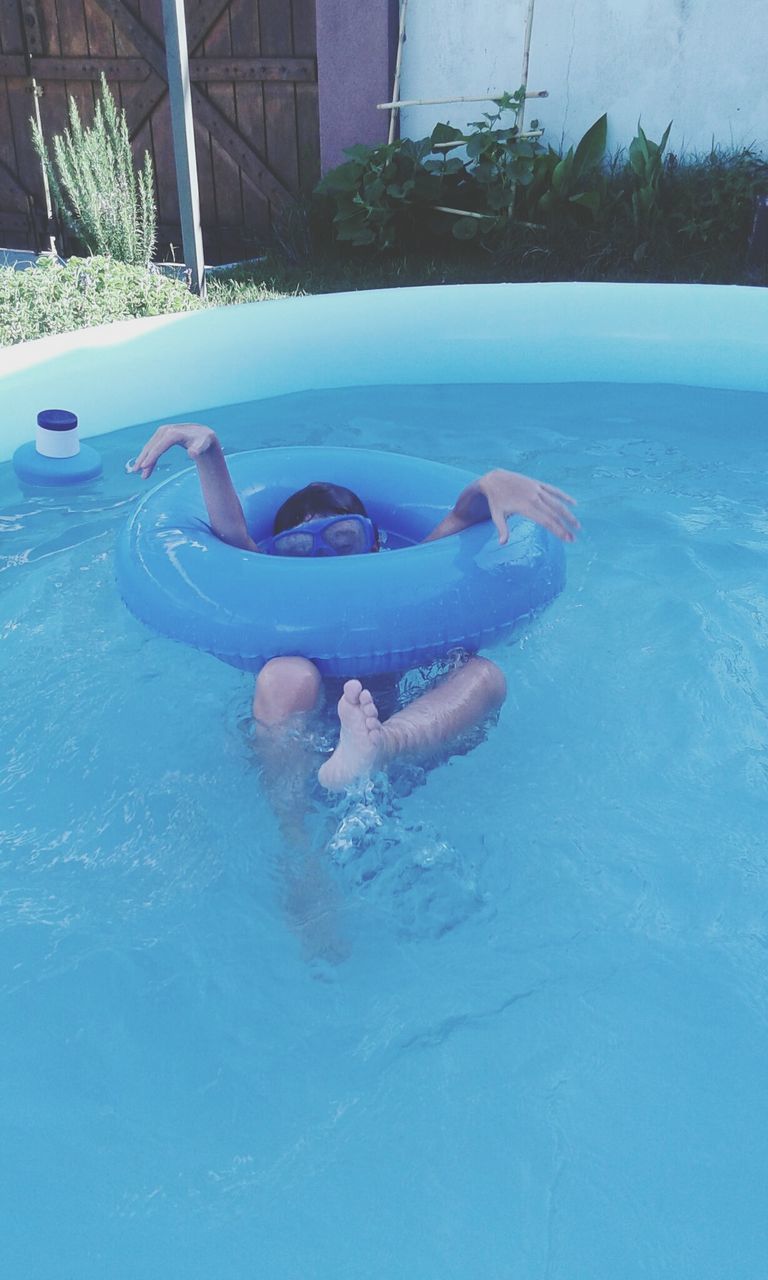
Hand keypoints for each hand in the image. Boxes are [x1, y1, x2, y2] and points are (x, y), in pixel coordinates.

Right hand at [130, 423, 217, 478]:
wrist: (202, 434)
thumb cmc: (204, 441)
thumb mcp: (204, 444)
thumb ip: (199, 449)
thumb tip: (192, 452)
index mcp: (175, 433)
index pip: (161, 445)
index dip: (153, 455)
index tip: (145, 466)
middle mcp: (167, 430)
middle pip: (152, 446)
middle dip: (144, 459)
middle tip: (137, 471)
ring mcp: (163, 432)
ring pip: (150, 447)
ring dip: (144, 459)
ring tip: (139, 473)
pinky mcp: (161, 436)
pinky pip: (152, 447)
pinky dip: (148, 457)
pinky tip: (146, 467)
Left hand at [461, 469, 579, 543]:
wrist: (494, 479)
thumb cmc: (495, 500)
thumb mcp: (496, 515)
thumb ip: (502, 529)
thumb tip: (502, 544)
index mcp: (525, 506)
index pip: (546, 521)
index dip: (558, 530)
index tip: (567, 539)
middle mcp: (534, 497)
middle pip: (554, 514)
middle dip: (565, 527)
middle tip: (574, 538)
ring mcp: (537, 489)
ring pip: (557, 503)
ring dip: (569, 514)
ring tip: (577, 525)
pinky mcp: (538, 484)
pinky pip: (554, 490)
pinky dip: (564, 496)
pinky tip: (574, 503)